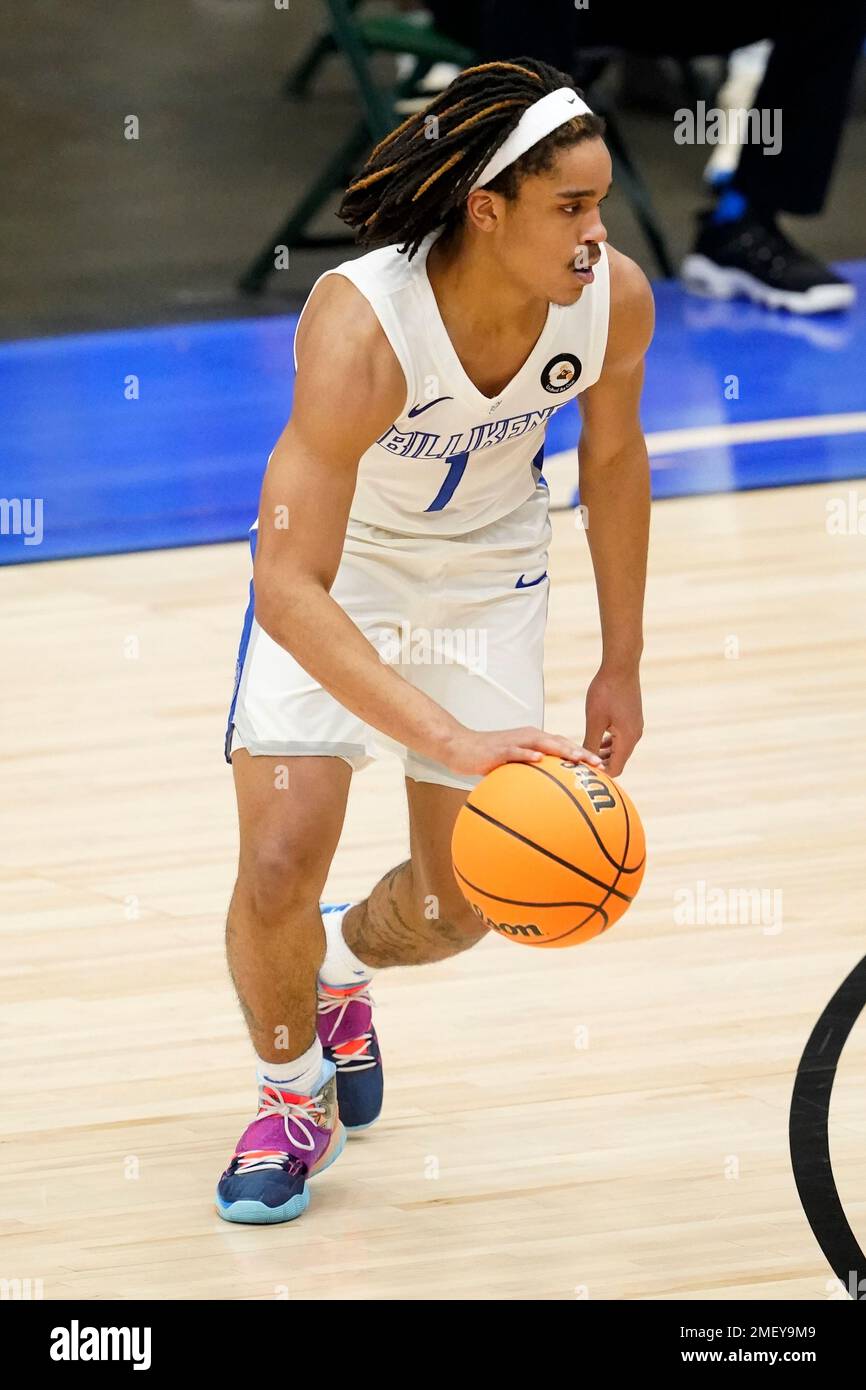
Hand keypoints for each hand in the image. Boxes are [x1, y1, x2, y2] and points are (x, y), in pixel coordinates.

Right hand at [440, 726, 602, 777]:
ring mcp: (514, 741)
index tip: (600, 767)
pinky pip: (516, 750)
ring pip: (543, 743)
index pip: (563, 745)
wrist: (458, 747)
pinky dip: (528, 753)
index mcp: (533, 741)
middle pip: (560, 742)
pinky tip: (539, 759)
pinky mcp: (499, 749)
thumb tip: (543, 804)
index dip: (582, 754)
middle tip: (599, 765)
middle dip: (580, 752)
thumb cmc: (486, 759)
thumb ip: (527, 779)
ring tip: (578, 759)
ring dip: (562, 750)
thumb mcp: (510, 769)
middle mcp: (528, 737)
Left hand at [583, 664, 642, 776]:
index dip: (599, 775)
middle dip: (600, 766)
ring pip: (619, 749)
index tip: (582, 774)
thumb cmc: (606, 692)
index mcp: (627, 739)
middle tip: (580, 767)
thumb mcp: (594, 720)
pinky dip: (608, 743)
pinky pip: (621, 738)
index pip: (615, 769)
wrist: (621, 666)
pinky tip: (595, 739)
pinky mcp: (632, 718)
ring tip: (584, 754)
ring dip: (603, 754)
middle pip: (618, 761)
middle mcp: (635, 735)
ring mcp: (635, 726)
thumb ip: (590, 743)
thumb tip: (582, 762)